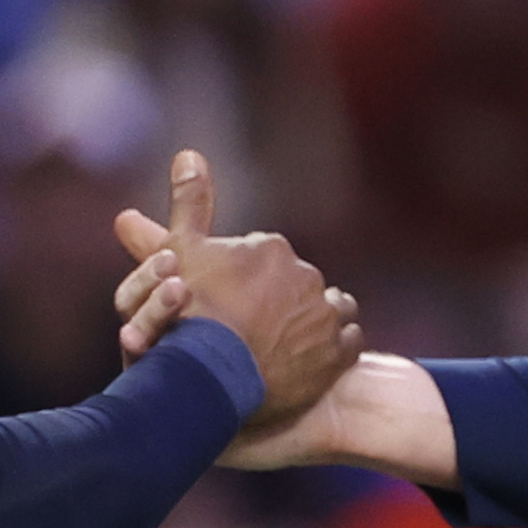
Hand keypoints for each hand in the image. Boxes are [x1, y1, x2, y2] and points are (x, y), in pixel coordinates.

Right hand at [112, 152, 361, 428]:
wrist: (207, 375)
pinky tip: (309, 361)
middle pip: (296, 284)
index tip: (230, 303)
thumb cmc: (189, 310)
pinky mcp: (338, 354)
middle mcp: (306, 276)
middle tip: (254, 329)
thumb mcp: (180, 251)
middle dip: (280, 300)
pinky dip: (332, 350)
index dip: (245, 281)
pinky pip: (348, 344)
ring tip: (285, 344)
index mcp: (271, 248)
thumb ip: (189, 202)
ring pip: (329, 310)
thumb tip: (189, 152)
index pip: (264, 258)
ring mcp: (325, 316)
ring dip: (313, 322)